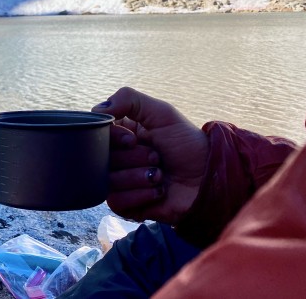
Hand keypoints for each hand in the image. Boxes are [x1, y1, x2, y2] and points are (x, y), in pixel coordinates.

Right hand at [92, 87, 208, 223]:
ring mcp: (119, 183)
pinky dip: (141, 195)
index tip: (134, 140)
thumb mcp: (162, 113)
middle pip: (100, 159)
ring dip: (139, 177)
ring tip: (160, 175)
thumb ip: (129, 99)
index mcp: (120, 135)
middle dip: (134, 158)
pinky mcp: (126, 205)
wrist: (209, 177)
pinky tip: (158, 190)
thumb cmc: (187, 144)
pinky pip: (116, 201)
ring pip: (107, 181)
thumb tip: (97, 109)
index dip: (114, 138)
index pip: (95, 134)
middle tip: (157, 157)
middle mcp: (116, 158)